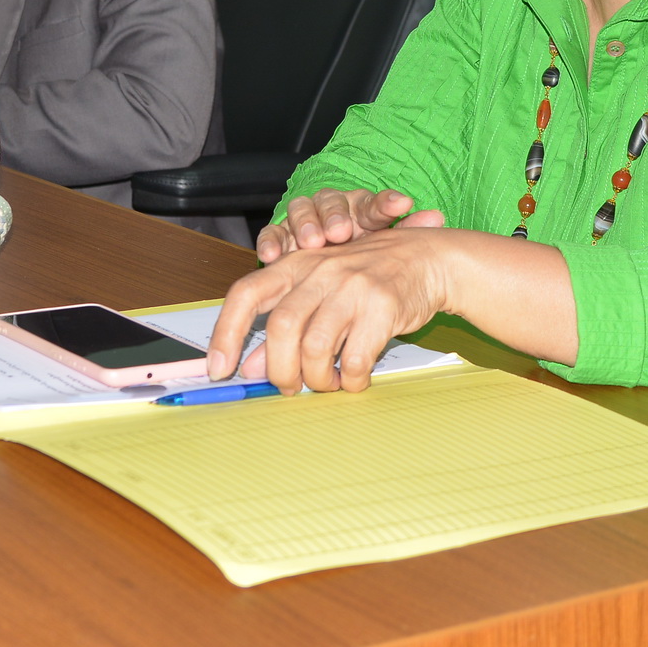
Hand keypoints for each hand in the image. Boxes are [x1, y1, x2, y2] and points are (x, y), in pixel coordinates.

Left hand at [205, 232, 456, 393]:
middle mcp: (319, 270)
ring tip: (325, 384)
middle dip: (278, 369)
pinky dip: (349, 380)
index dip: (225, 332)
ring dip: (316, 379)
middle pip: (280, 327)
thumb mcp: (320, 293)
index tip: (218, 369)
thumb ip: (283, 328)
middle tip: (287, 387)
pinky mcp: (383, 304)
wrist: (429, 259)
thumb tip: (249, 368)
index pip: (245, 293)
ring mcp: (352, 286)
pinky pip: (354, 359)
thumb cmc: (370, 278)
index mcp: (296, 263)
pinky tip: (353, 380)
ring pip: (315, 347)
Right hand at [255, 189, 445, 263]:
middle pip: (331, 201)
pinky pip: (272, 233)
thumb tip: (437, 217)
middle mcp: (331, 209)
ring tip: (311, 242)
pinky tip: (274, 254)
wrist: (327, 268)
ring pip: (300, 211)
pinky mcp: (279, 235)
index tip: (401, 206)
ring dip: (304, 225)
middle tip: (342, 231)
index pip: (372, 202)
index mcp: (360, 210)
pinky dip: (272, 241)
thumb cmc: (361, 256)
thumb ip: (408, 231)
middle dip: (336, 215)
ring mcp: (303, 220)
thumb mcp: (385, 247)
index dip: (386, 204)